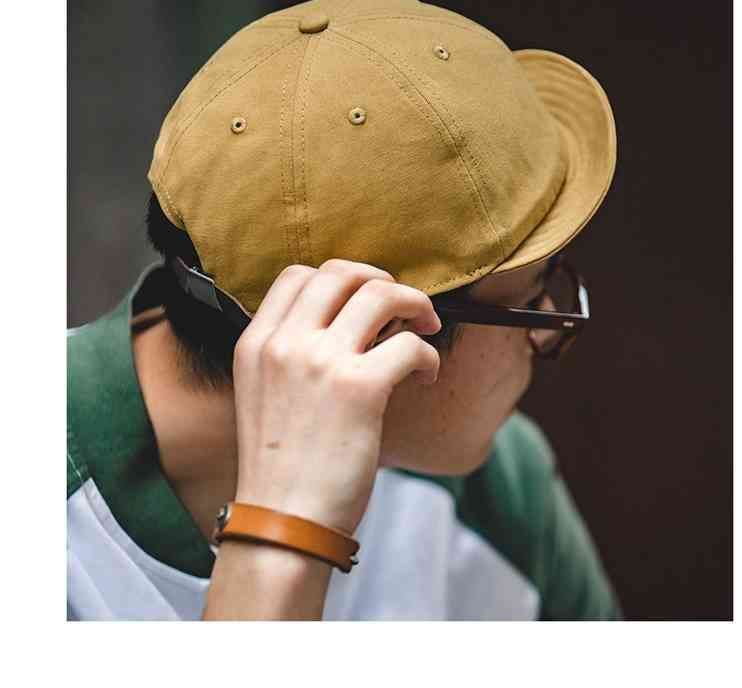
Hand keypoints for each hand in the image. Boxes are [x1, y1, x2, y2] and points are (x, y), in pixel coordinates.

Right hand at [231, 259, 441, 535]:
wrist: (282, 522)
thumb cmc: (282, 466)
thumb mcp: (265, 394)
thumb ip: (293, 353)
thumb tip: (355, 324)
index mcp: (257, 342)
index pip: (297, 274)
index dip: (339, 277)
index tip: (363, 298)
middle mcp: (285, 343)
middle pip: (342, 273)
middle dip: (382, 280)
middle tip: (404, 305)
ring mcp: (321, 362)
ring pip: (381, 295)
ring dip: (415, 303)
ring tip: (426, 327)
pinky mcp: (360, 388)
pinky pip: (411, 345)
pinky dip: (429, 356)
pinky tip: (425, 377)